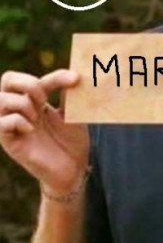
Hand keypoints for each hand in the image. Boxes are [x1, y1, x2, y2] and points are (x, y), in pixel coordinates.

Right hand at [0, 69, 89, 195]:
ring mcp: (13, 125)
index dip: (55, 75)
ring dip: (22, 103)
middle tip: (44, 98)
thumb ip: (68, 94)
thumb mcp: (73, 114)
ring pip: (0, 99)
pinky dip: (18, 121)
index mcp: (35, 100)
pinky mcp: (9, 142)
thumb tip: (75, 72)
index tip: (75, 79)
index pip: (35, 78)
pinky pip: (2, 123)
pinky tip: (31, 129)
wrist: (73, 170)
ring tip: (37, 117)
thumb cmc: (72, 142)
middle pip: (7, 79)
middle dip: (27, 83)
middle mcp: (20, 109)